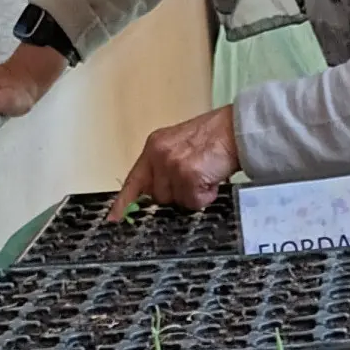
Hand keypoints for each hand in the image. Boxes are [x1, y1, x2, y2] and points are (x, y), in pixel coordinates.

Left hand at [107, 105, 240, 218]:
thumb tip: (159, 192)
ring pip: (176, 201)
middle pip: (158, 196)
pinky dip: (206, 196)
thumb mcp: (180, 146)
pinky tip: (212, 178)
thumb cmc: (215, 137)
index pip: (134, 179)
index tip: (114, 219)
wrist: (236, 129)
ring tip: (205, 174)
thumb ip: (164, 166)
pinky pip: (194, 202)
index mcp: (154, 146)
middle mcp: (159, 155)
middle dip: (177, 194)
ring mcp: (172, 165)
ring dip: (193, 195)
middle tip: (195, 176)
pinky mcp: (188, 176)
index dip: (124, 202)